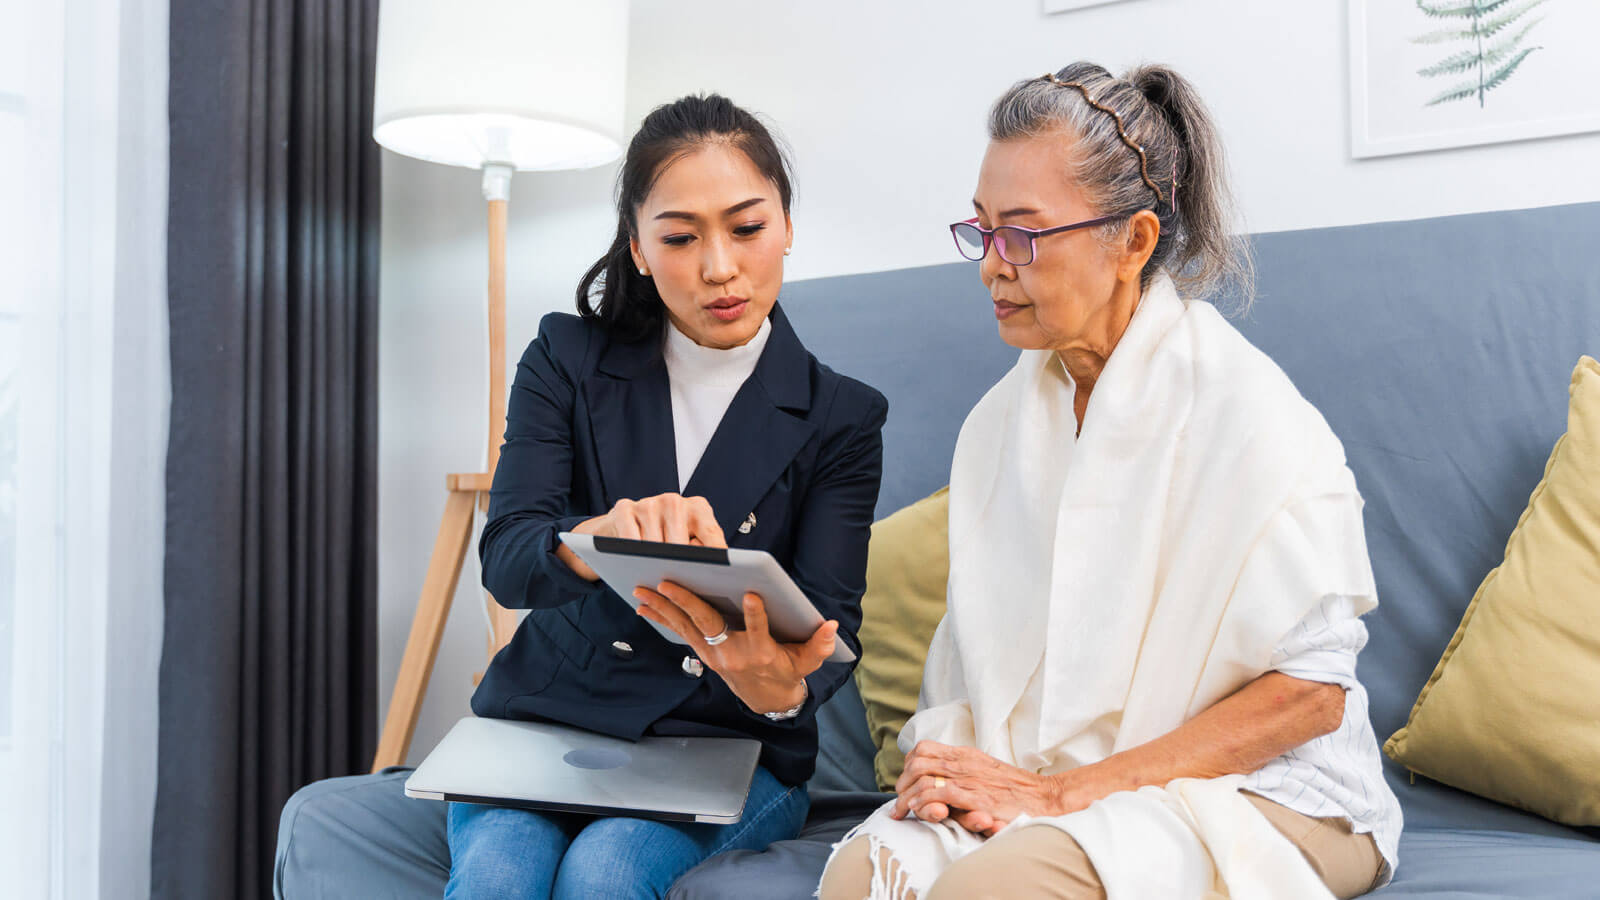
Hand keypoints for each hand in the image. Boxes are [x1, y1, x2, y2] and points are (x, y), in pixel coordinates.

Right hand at [558, 493, 726, 580]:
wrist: (620, 525)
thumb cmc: (662, 538)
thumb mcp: (686, 542)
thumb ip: (701, 554)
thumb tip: (717, 577)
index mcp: (698, 508)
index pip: (712, 535)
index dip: (717, 559)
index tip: (722, 579)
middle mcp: (675, 501)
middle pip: (681, 545)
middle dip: (681, 568)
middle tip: (681, 589)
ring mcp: (649, 503)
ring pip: (655, 546)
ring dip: (654, 565)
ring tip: (656, 580)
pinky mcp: (624, 508)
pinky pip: (630, 539)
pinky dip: (632, 555)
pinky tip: (635, 566)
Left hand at [633, 583, 838, 715]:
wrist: (767, 700)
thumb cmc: (787, 672)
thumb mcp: (807, 661)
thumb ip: (819, 644)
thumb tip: (830, 626)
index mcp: (761, 653)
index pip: (759, 631)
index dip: (755, 615)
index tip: (751, 595)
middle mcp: (733, 654)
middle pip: (709, 624)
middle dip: (687, 602)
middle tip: (668, 582)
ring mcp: (714, 654)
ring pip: (687, 626)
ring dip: (664, 608)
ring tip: (643, 590)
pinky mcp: (703, 652)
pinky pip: (680, 632)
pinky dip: (662, 619)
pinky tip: (643, 607)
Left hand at [891, 742, 1118, 836]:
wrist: (1043, 796)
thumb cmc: (1015, 789)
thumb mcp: (985, 770)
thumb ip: (963, 771)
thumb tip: (938, 778)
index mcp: (965, 754)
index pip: (924, 748)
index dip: (908, 765)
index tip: (905, 782)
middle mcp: (964, 762)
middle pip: (918, 761)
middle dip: (902, 782)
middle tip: (898, 800)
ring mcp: (969, 778)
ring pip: (924, 776)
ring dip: (908, 795)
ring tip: (903, 810)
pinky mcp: (976, 796)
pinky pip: (940, 793)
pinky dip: (924, 802)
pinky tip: (919, 812)